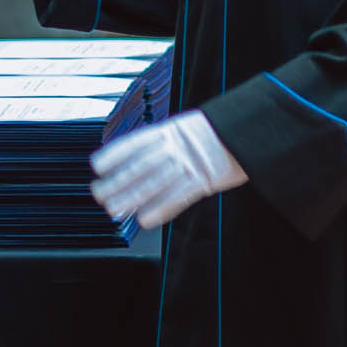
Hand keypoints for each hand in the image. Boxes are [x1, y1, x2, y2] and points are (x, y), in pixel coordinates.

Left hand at [88, 111, 247, 230]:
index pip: (135, 142)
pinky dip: (160, 209)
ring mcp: (190, 163)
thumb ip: (166, 141)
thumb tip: (139, 155)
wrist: (250, 129)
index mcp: (171, 130)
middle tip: (98, 194)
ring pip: (154, 184)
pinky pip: (178, 197)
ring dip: (131, 199)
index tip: (96, 166)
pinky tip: (144, 219)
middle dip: (117, 182)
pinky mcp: (205, 180)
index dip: (114, 154)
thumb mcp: (188, 127)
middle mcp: (176, 146)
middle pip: (139, 166)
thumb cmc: (220, 130)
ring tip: (114, 210)